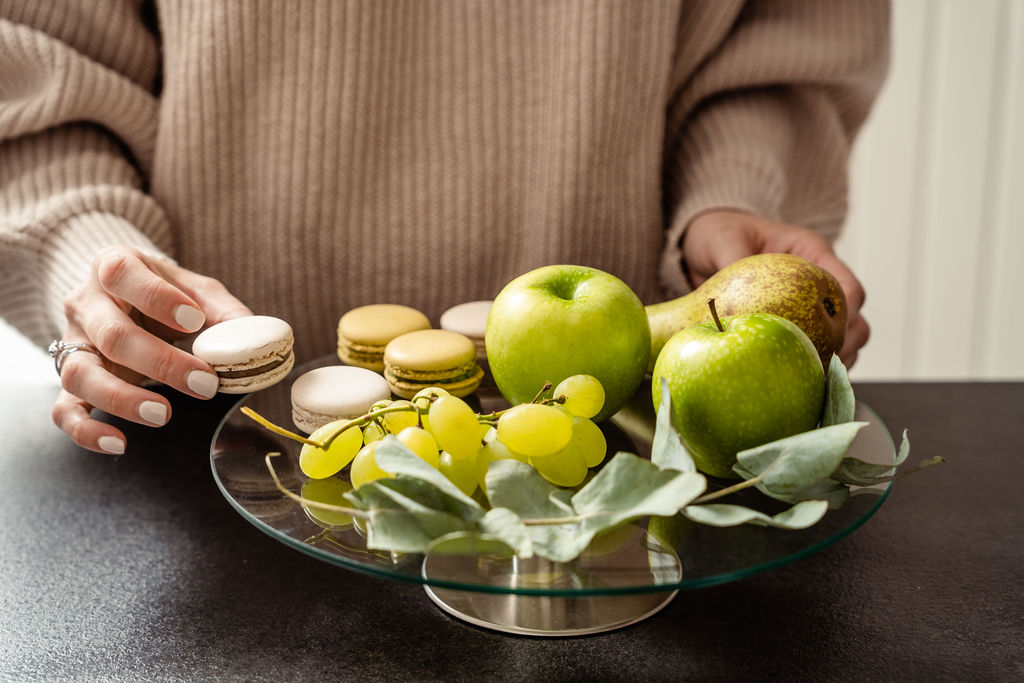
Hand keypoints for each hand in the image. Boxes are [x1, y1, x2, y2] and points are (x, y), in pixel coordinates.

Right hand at [52, 246, 252, 453]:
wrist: (125, 294)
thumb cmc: (167, 293)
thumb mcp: (197, 290)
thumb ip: (225, 312)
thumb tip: (253, 340)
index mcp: (114, 266)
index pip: (122, 274)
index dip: (157, 298)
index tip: (195, 321)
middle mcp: (85, 303)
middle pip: (111, 334)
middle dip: (161, 363)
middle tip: (204, 384)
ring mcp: (73, 343)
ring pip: (80, 374)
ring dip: (121, 399)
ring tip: (163, 415)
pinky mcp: (71, 379)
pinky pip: (63, 409)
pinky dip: (85, 431)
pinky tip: (119, 443)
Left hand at [683, 210, 868, 367]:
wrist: (706, 244)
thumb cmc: (720, 233)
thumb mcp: (723, 240)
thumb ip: (733, 258)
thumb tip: (734, 290)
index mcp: (811, 253)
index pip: (847, 286)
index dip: (848, 313)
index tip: (834, 336)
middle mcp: (818, 281)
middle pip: (854, 318)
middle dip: (847, 345)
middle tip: (829, 366)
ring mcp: (809, 305)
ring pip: (841, 339)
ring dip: (837, 361)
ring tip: (821, 381)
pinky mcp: (794, 325)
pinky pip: (812, 349)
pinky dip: (812, 366)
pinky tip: (803, 383)